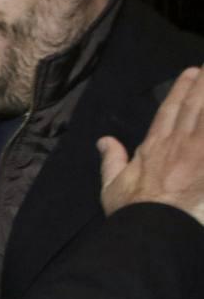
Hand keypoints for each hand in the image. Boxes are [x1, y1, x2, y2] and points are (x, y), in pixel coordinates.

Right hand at [101, 65, 203, 220]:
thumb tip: (104, 140)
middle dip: (203, 85)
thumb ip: (111, 159)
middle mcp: (175, 143)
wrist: (150, 225)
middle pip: (193, 106)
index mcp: (152, 146)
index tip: (191, 73)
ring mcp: (194, 151)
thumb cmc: (131, 208)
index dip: (180, 90)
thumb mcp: (111, 184)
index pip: (169, 110)